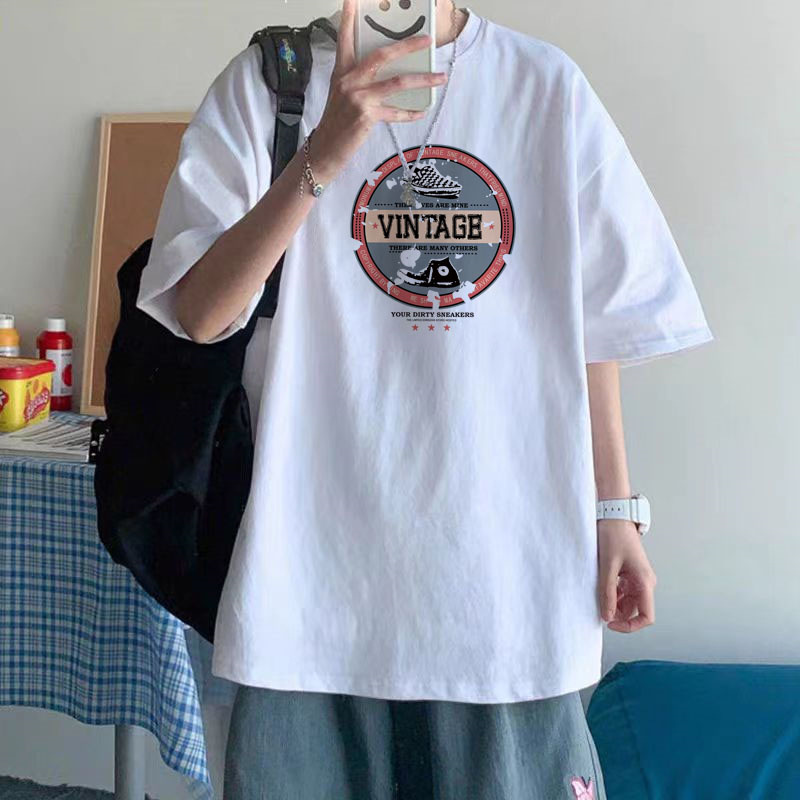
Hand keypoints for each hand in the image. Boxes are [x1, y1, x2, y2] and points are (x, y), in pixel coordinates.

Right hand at [311, 0, 447, 179]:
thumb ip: (360, 79)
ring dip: (422, 79)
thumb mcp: (342, 94)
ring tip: (440, 77)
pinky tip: (421, 111)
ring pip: (397, 82)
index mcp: (342, 71)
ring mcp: (358, 97)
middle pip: (382, 54)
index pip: (345, 37)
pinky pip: (396, 112)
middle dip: (408, 45)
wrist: (325, 149)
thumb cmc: (336, 122)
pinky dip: (411, 112)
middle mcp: (349, 80)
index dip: (348, 16)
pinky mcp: (366, 116)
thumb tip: (387, 71)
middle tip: (426, 39)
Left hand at [597, 519, 656, 632]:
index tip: (610, 624)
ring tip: (599, 593)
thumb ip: (608, 592)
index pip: (646, 617)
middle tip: (599, 607)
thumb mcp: (607, 566)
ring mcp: (638, 578)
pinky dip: (613, 594)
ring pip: (628, 602)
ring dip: (614, 603)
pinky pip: (624, 592)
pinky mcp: (631, 574)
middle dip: (618, 614)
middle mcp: (645, 582)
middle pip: (635, 611)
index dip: (630, 626)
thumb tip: (607, 617)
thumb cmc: (613, 536)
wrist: (615, 516)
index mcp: (644, 582)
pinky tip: (602, 586)